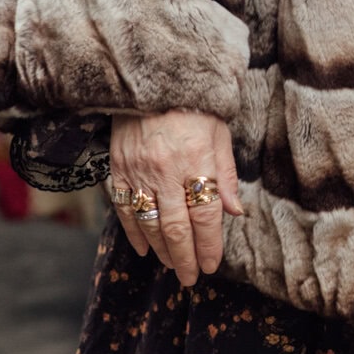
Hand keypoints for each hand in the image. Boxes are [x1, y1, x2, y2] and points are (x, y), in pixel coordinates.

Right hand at [107, 109, 242, 285]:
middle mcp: (167, 170)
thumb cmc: (194, 106)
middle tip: (190, 277)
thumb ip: (225, 175)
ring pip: (149, 222)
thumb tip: (235, 213)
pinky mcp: (118, 167)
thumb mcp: (220, 134)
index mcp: (198, 161)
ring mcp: (139, 170)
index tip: (211, 264)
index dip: (209, 245)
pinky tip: (144, 249)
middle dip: (185, 258)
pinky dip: (134, 233)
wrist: (152, 76)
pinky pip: (124, 208)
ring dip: (161, 250)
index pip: (205, 215)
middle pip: (176, 227)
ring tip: (172, 265)